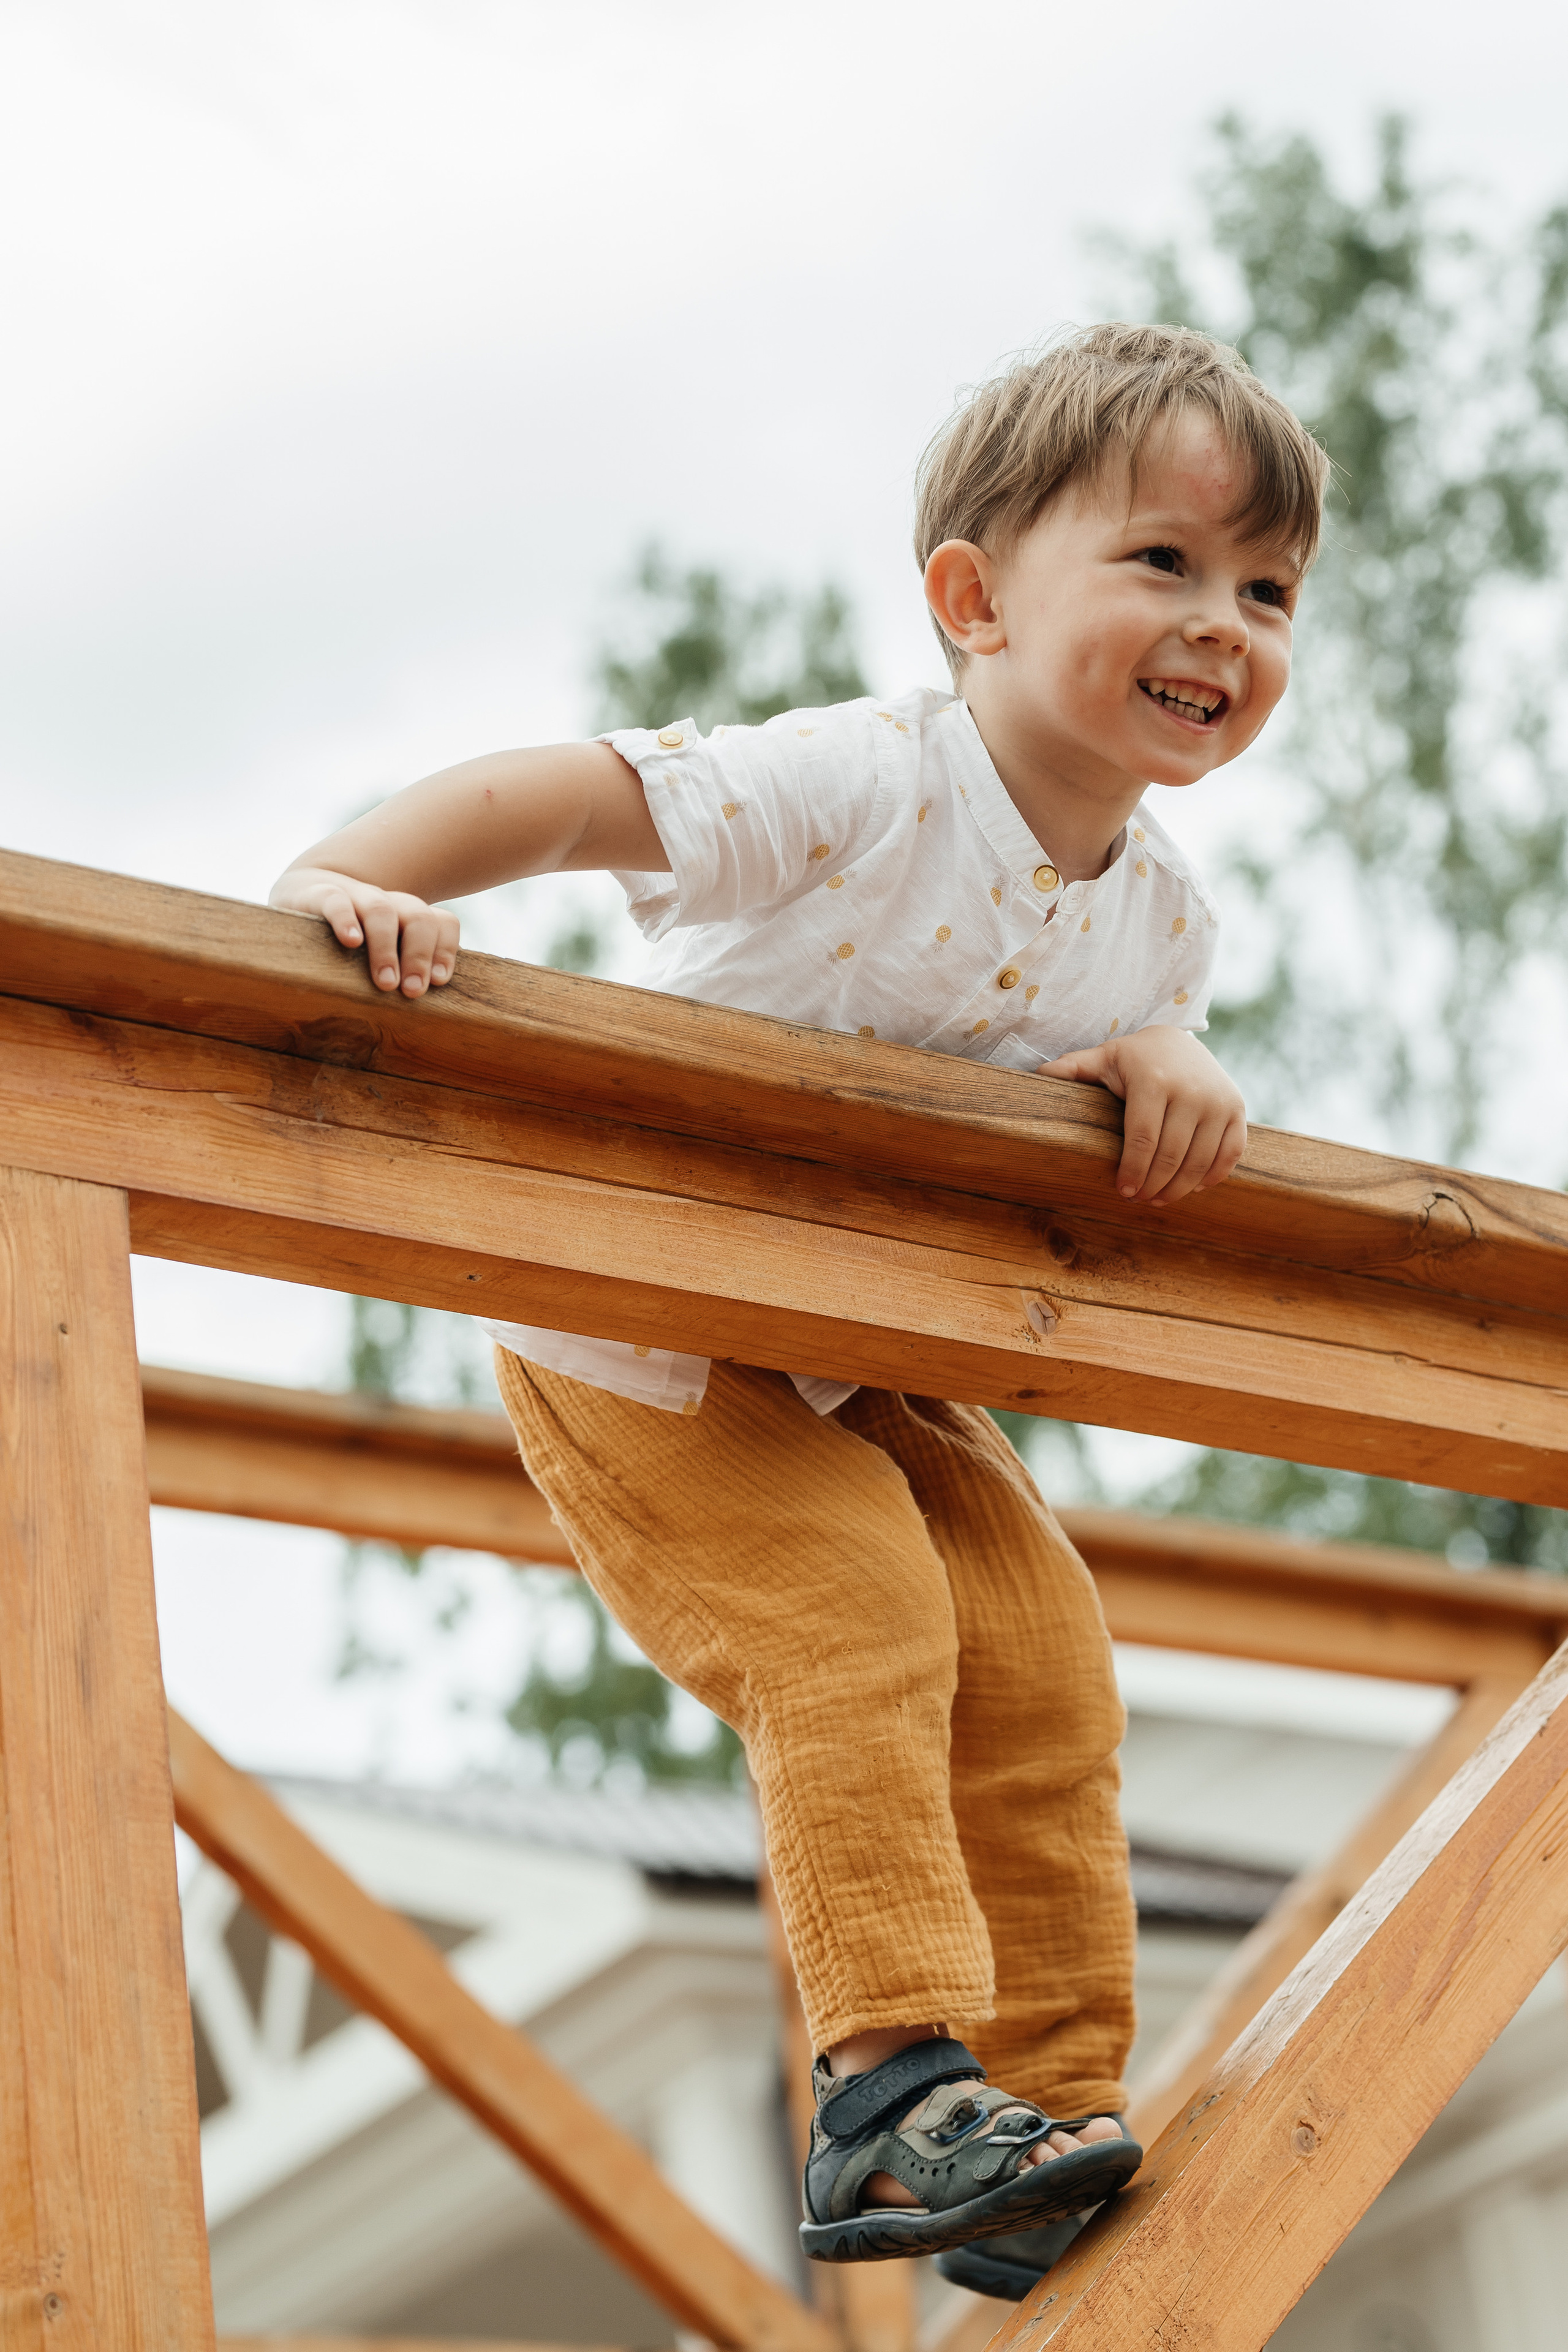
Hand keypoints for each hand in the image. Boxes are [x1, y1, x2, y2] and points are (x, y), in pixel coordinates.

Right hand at [269, 866, 459, 998]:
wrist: (301, 891)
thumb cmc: (346, 941)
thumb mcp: (377, 956)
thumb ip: (400, 976)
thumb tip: (419, 1022)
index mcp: (407, 918)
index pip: (442, 923)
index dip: (445, 950)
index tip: (438, 981)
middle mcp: (388, 904)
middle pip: (418, 917)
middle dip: (420, 955)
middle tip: (413, 991)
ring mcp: (355, 896)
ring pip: (381, 910)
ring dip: (386, 948)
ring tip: (385, 983)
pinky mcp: (320, 894)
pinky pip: (337, 900)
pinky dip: (346, 920)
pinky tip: (351, 942)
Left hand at [1038, 1025, 1246, 1205]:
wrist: (1180, 1041)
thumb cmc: (1133, 1058)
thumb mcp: (1102, 1058)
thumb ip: (1072, 1068)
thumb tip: (1037, 1075)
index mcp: (1154, 1079)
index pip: (1143, 1138)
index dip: (1132, 1170)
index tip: (1123, 1192)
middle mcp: (1192, 1089)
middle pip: (1171, 1155)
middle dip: (1153, 1185)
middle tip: (1139, 1199)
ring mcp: (1219, 1100)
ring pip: (1200, 1160)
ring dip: (1179, 1188)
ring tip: (1160, 1199)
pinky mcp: (1237, 1109)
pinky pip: (1230, 1154)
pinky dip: (1212, 1176)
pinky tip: (1192, 1186)